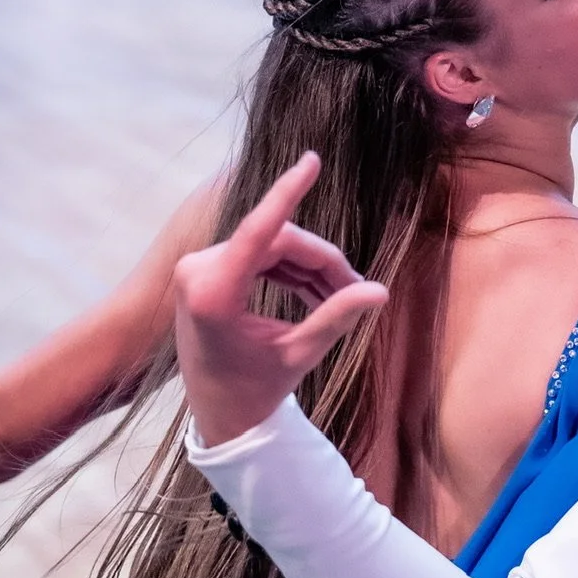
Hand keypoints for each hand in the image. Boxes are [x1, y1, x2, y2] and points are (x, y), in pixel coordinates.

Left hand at [174, 153, 388, 447]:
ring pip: (270, 248)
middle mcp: (198, 271)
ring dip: (308, 269)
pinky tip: (317, 295)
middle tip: (357, 290)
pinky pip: (256, 257)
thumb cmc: (254, 391)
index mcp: (214, 293)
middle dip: (320, 262)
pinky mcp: (203, 271)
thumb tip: (379, 292)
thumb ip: (335, 316)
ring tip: (342, 298)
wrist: (217, 416)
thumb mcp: (299, 353)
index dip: (288, 193)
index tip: (311, 161)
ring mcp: (198, 268)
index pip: (259, 231)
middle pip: (276, 243)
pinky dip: (288, 273)